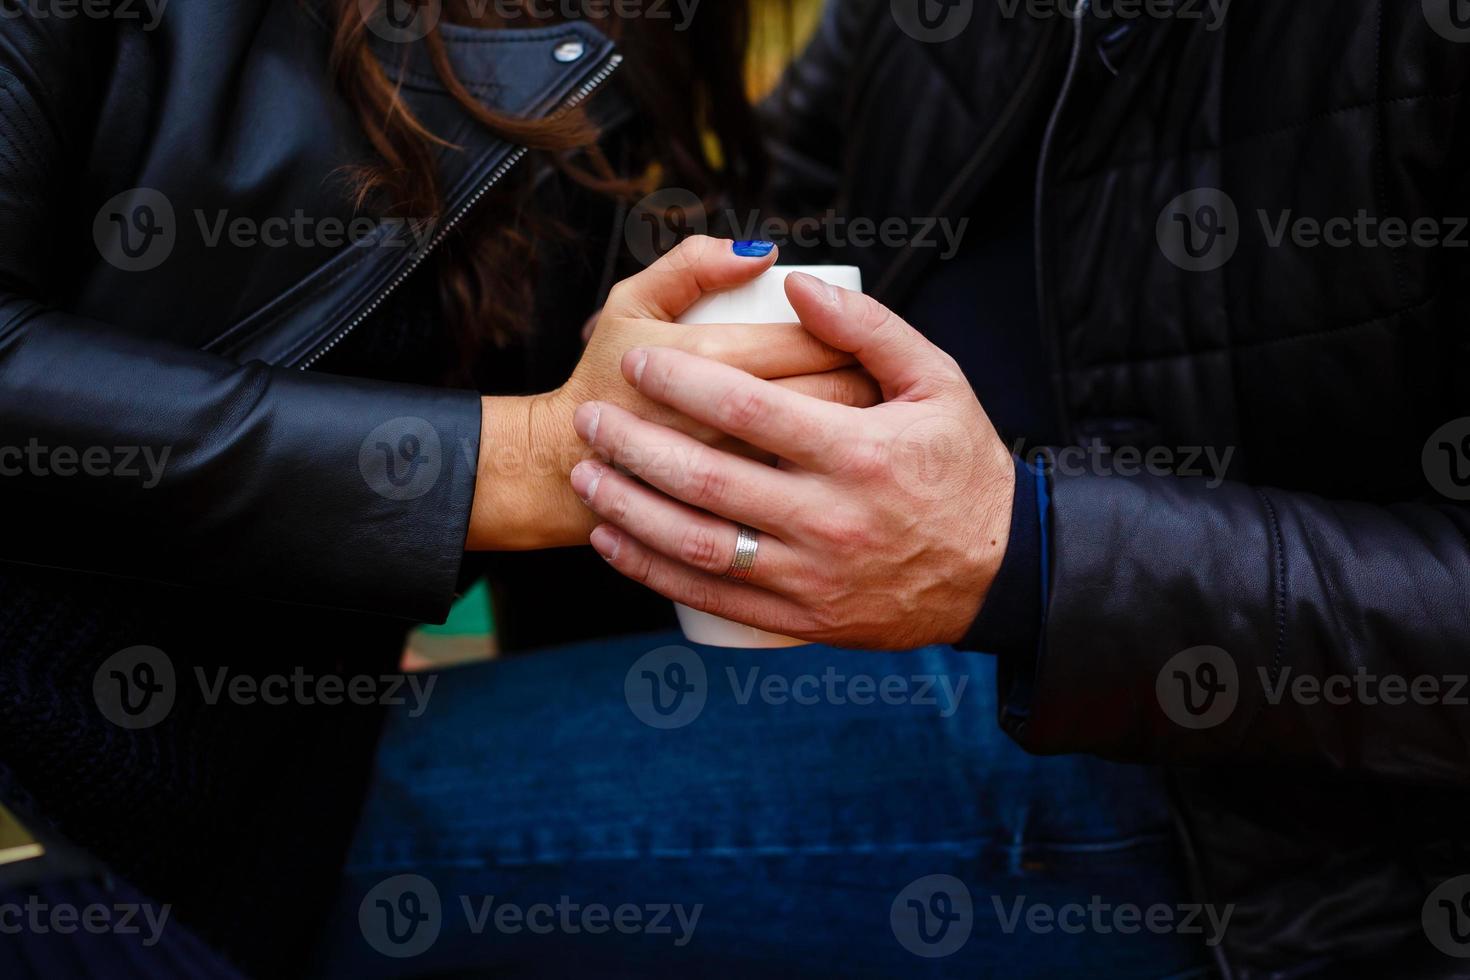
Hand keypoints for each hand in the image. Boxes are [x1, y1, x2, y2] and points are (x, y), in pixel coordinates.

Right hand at [466, 239, 879, 549]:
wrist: (561, 472)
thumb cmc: (602, 380)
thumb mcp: (630, 305)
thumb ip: (691, 265)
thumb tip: (763, 253)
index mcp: (709, 359)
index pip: (812, 340)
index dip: (843, 334)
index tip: (845, 334)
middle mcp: (730, 424)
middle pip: (835, 393)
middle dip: (863, 379)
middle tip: (866, 371)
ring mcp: (736, 483)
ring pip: (830, 451)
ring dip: (858, 428)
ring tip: (858, 414)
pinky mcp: (736, 523)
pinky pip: (805, 499)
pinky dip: (829, 481)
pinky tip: (834, 468)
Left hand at [567, 273, 1014, 648]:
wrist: (1000, 574)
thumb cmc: (963, 468)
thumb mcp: (938, 382)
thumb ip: (869, 329)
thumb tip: (795, 284)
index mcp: (859, 452)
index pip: (748, 408)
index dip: (681, 381)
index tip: (638, 363)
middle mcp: (829, 518)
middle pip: (706, 477)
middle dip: (633, 443)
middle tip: (591, 417)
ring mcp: (813, 576)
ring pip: (697, 543)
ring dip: (628, 509)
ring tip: (585, 476)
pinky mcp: (803, 619)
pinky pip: (712, 597)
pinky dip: (653, 570)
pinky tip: (613, 541)